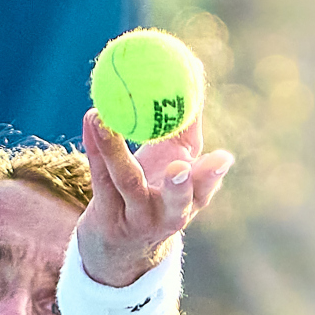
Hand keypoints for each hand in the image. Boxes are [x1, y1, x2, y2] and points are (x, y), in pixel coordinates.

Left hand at [76, 107, 233, 286]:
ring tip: (103, 122)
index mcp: (192, 201)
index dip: (213, 176)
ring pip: (127, 183)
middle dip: (179, 187)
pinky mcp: (106, 218)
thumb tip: (193, 69)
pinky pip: (100, 178)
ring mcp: (135, 219)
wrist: (119, 244)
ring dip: (115, 153)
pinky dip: (96, 147)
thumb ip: (185, 124)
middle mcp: (167, 216)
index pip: (205, 189)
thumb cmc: (153, 192)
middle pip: (175, 203)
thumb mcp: (175, 162)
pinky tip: (92, 121)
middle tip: (179, 168)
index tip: (222, 159)